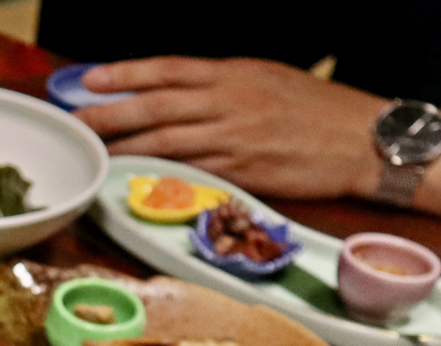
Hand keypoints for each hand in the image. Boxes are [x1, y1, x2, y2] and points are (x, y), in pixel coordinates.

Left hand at [74, 58, 387, 200]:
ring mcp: (234, 140)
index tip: (90, 81)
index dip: (126, 74)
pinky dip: (158, 174)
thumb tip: (179, 92)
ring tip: (93, 155)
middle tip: (77, 124)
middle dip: (110, 115)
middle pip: (156, 107)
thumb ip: (223, 85)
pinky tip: (133, 179)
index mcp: (233, 74)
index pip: (168, 70)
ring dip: (125, 149)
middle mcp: (229, 104)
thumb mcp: (268, 79)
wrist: (364, 141)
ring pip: (166, 143)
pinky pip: (190, 172)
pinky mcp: (242, 173)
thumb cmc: (317, 109)